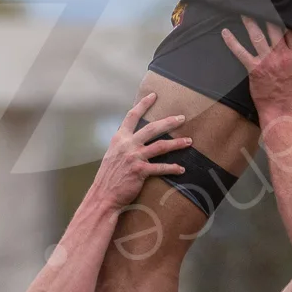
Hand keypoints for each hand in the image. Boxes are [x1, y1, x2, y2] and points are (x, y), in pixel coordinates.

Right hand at [90, 92, 190, 209]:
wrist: (103, 195)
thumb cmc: (108, 176)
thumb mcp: (113, 154)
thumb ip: (124, 145)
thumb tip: (134, 140)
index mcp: (120, 138)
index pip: (132, 116)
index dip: (143, 105)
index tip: (153, 96)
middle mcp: (127, 145)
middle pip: (151, 128)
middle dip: (169, 122)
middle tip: (181, 118)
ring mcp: (134, 157)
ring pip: (160, 146)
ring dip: (176, 143)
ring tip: (188, 141)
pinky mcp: (140, 171)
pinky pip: (160, 168)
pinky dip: (172, 168)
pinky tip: (181, 168)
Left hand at [222, 17, 291, 115]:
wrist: (281, 109)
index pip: (290, 32)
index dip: (282, 21)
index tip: (276, 12)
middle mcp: (281, 54)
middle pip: (274, 28)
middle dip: (267, 14)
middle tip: (260, 4)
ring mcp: (267, 60)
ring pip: (257, 35)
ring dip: (250, 22)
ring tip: (244, 12)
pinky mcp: (254, 67)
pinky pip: (240, 51)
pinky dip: (232, 41)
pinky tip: (225, 32)